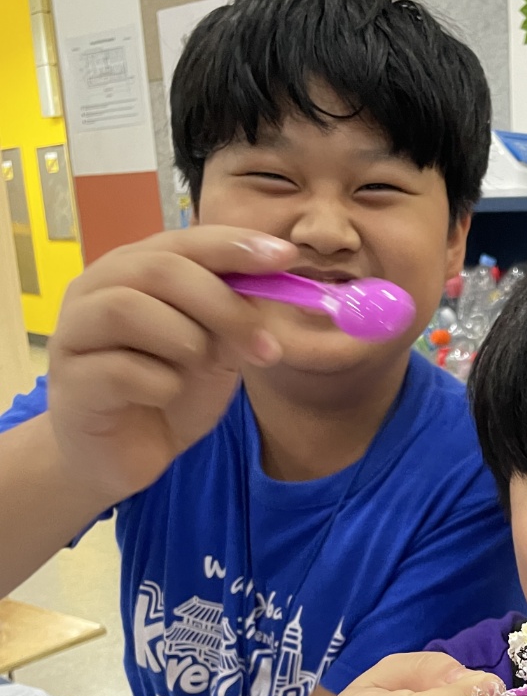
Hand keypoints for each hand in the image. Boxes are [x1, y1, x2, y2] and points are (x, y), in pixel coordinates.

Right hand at [46, 226, 296, 501]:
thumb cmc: (166, 392)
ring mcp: (76, 332)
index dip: (235, 245)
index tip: (286, 258)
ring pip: (127, 309)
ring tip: (200, 370)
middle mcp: (98, 289)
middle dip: (223, 305)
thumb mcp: (214, 351)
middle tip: (264, 346)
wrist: (122, 455)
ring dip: (185, 342)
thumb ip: (233, 317)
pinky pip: (120, 370)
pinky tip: (164, 398)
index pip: (187, 240)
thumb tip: (272, 289)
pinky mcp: (71, 381)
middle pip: (161, 269)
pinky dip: (160, 385)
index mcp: (135, 269)